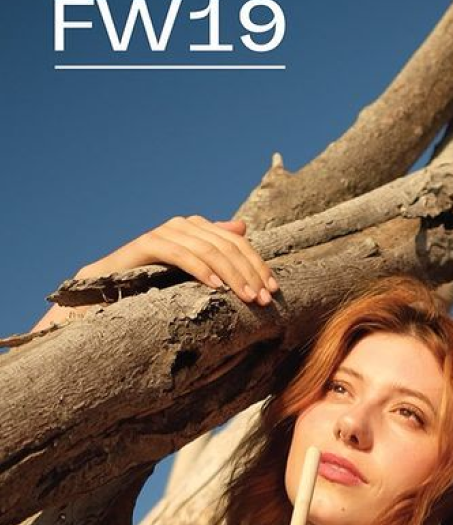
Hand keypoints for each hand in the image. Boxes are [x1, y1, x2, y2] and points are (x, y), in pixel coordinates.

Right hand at [77, 214, 279, 306]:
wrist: (108, 289)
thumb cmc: (155, 284)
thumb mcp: (194, 272)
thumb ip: (216, 251)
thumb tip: (242, 226)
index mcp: (199, 230)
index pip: (237, 243)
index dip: (258, 265)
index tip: (274, 290)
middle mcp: (183, 226)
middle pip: (227, 245)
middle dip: (249, 273)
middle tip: (262, 299)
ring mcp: (164, 232)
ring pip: (208, 249)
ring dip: (231, 274)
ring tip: (246, 297)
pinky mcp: (146, 244)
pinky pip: (180, 254)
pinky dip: (200, 269)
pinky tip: (215, 286)